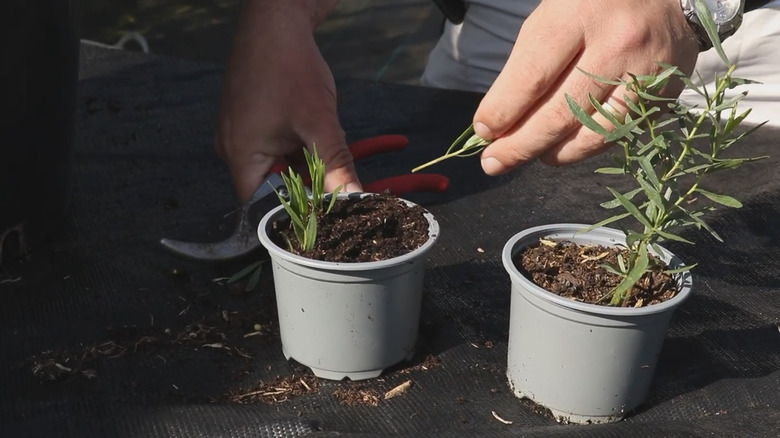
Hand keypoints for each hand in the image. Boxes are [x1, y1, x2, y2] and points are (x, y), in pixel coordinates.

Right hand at [215, 0, 360, 201]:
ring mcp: (244, 133)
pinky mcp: (255, 120)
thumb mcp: (319, 122)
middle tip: (338, 189)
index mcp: (240, 155)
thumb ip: (335, 165)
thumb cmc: (289, 66)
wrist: (276, 19)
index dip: (294, 214)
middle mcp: (235, 148)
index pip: (261, 206)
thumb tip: (354, 199)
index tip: (325, 216)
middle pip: (273, 187)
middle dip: (307, 187)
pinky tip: (326, 140)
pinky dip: (304, 147)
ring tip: (333, 159)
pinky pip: (279, 145)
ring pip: (281, 166)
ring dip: (309, 165)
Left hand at [473, 0, 699, 174]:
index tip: (483, 131)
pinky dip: (583, 148)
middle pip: (560, 112)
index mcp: (580, 13)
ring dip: (552, 153)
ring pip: (591, 133)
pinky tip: (562, 147)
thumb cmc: (593, 7)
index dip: (504, 110)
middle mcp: (617, 43)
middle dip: (520, 145)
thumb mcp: (551, 16)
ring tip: (530, 156)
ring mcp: (645, 71)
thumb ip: (525, 66)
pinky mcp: (662, 95)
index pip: (533, 76)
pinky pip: (615, 135)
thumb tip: (497, 121)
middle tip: (494, 161)